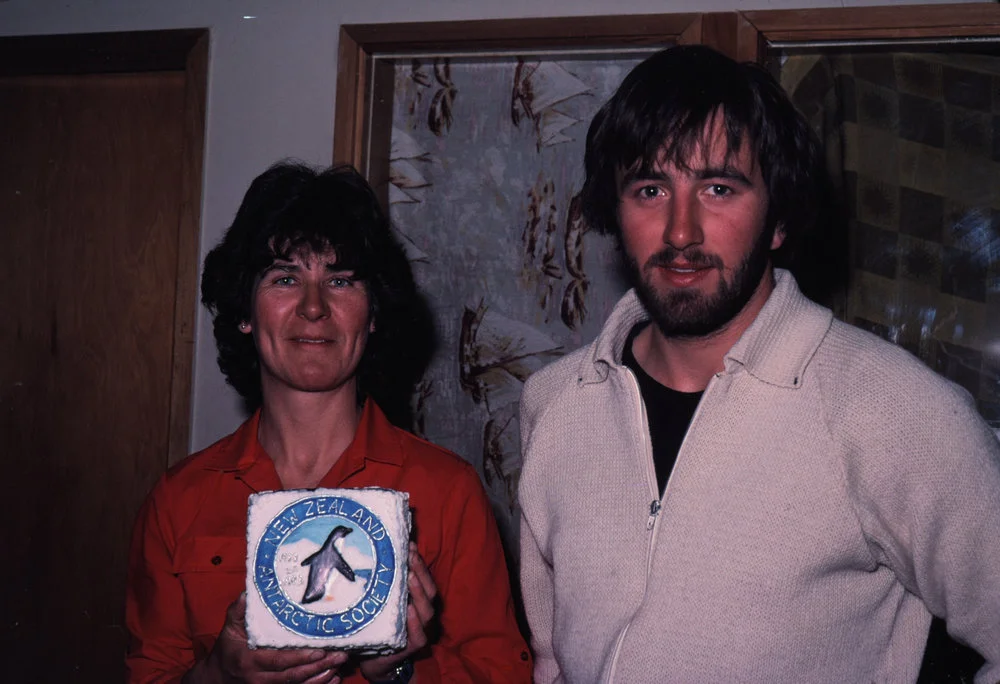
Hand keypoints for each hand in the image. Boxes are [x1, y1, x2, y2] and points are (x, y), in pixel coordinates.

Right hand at [188, 593, 347, 683]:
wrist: (217, 676)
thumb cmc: (228, 648)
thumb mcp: (230, 627)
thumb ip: (239, 611)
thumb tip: (248, 592)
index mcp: (251, 660)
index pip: (279, 660)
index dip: (300, 657)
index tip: (320, 649)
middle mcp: (260, 677)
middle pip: (293, 675)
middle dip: (318, 666)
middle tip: (340, 655)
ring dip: (321, 677)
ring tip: (340, 665)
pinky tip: (333, 679)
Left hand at [358, 543, 437, 681]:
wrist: (374, 659)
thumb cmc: (379, 624)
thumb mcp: (384, 600)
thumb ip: (388, 582)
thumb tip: (379, 552)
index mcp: (419, 601)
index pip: (425, 578)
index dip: (420, 562)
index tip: (410, 545)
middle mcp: (423, 613)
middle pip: (430, 591)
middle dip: (420, 572)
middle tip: (409, 556)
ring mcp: (421, 630)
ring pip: (427, 611)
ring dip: (419, 593)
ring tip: (410, 578)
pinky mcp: (414, 646)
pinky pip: (419, 635)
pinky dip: (415, 623)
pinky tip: (409, 609)